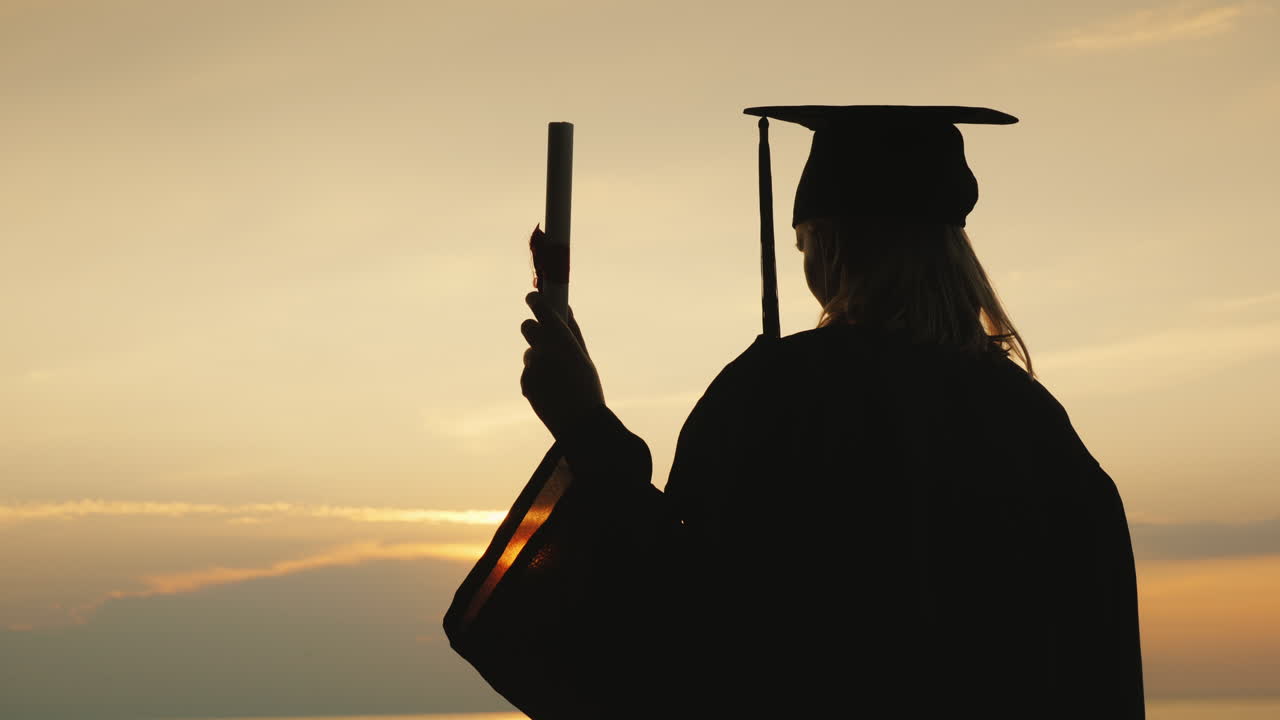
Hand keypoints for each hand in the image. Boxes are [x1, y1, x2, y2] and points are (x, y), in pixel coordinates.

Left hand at [520, 291, 604, 438]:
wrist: (579, 423)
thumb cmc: (587, 388)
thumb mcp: (584, 357)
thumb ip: (572, 331)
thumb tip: (566, 308)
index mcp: (562, 339)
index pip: (542, 309)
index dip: (535, 300)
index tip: (532, 297)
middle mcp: (544, 349)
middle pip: (527, 327)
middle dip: (533, 328)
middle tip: (542, 335)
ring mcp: (532, 367)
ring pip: (530, 354)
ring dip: (539, 360)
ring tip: (558, 379)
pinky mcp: (525, 382)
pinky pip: (528, 373)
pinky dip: (537, 378)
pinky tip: (551, 392)